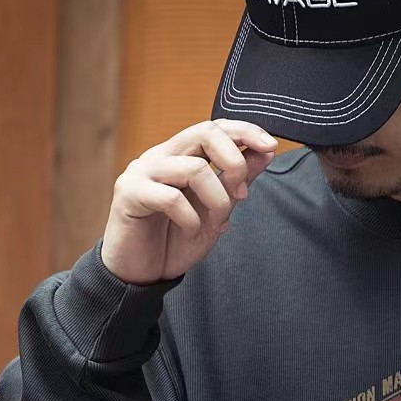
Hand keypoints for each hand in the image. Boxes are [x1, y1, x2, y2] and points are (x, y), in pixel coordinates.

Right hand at [101, 119, 279, 284]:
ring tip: (216, 222)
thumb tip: (267, 152)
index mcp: (181, 155)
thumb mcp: (216, 210)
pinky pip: (170, 198)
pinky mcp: (129, 194)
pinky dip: (190, 219)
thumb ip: (237, 181)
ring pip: (193, 167)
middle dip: (235, 162)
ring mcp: (142, 172)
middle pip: (205, 132)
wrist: (142, 273)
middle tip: (242, 194)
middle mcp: (161, 156)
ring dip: (217, 199)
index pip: (215, 127)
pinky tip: (190, 230)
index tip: (271, 146)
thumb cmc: (175, 241)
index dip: (245, 131)